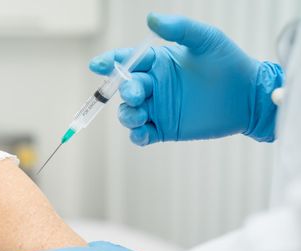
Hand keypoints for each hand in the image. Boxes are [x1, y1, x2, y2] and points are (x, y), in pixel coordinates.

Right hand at [89, 13, 283, 145]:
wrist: (248, 96)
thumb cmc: (229, 63)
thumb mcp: (206, 40)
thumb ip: (180, 29)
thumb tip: (151, 17)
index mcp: (157, 63)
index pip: (127, 61)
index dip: (110, 62)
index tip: (98, 65)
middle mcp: (153, 85)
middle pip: (126, 89)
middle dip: (125, 91)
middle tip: (136, 93)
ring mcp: (157, 108)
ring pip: (129, 112)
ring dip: (127, 114)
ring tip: (139, 114)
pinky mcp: (164, 128)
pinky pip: (142, 134)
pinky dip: (137, 135)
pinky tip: (143, 132)